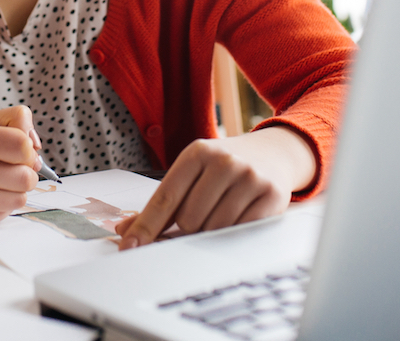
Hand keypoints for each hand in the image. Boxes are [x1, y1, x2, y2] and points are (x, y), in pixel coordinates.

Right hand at [0, 105, 42, 228]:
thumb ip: (13, 123)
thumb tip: (36, 148)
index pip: (20, 143)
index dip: (28, 149)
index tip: (22, 152)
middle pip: (25, 176)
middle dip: (27, 173)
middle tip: (16, 170)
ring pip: (19, 198)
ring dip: (16, 191)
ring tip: (1, 183)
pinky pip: (5, 214)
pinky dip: (2, 205)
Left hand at [115, 127, 315, 249]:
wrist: (273, 153)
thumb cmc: (224, 167)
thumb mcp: (192, 172)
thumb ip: (162, 202)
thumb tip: (126, 230)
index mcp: (197, 152)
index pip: (165, 197)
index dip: (146, 225)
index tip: (130, 246)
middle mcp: (223, 161)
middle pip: (189, 219)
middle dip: (189, 226)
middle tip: (203, 211)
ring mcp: (249, 177)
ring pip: (214, 228)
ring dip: (212, 230)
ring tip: (222, 210)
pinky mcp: (271, 195)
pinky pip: (240, 231)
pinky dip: (234, 231)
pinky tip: (240, 214)